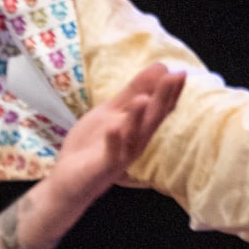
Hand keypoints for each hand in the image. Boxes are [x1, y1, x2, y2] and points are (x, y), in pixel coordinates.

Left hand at [47, 64, 184, 207]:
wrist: (68, 179)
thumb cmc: (92, 144)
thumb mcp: (112, 112)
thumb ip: (132, 92)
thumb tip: (160, 68)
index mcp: (139, 128)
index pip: (160, 109)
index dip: (171, 92)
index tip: (180, 72)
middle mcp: (135, 142)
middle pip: (152, 119)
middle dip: (163, 98)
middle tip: (174, 77)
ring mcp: (121, 155)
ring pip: (134, 136)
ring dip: (138, 118)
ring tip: (143, 98)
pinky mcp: (104, 167)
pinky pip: (111, 154)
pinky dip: (113, 141)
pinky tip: (115, 127)